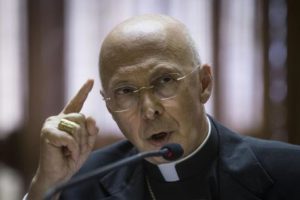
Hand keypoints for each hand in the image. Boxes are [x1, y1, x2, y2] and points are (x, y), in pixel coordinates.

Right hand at [27, 79, 98, 199]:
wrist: (59, 175)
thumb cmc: (71, 158)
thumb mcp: (87, 143)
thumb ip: (91, 130)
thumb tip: (91, 117)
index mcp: (68, 120)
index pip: (77, 103)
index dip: (84, 91)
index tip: (91, 80)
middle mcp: (59, 118)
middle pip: (82, 118)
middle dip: (85, 137)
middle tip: (76, 149)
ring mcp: (52, 124)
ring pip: (77, 126)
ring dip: (79, 144)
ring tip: (71, 152)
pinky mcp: (47, 132)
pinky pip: (70, 137)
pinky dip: (73, 149)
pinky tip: (67, 154)